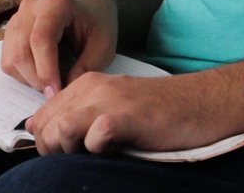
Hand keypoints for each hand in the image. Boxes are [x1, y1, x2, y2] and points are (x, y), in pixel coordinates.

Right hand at [1, 0, 117, 95]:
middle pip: (21, 51)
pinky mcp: (11, 30)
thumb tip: (64, 92)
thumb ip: (87, 67)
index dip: (46, 70)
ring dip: (29, 79)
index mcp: (55, 4)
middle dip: (37, 79)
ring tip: (51, 82)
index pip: (41, 39)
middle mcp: (30, 7)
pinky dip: (22, 74)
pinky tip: (41, 73)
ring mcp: (17, 17)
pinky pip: (8, 59)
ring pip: (11, 58)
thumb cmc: (97, 22)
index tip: (56, 93)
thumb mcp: (104, 44)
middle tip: (57, 92)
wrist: (88, 4)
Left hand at [26, 70, 231, 154]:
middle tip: (78, 159)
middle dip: (54, 150)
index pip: (42, 116)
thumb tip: (43, 134)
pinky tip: (113, 149)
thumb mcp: (112, 108)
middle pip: (47, 125)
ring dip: (70, 150)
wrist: (201, 102)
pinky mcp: (128, 115)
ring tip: (92, 155)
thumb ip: (80, 117)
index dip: (46, 141)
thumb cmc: (159, 113)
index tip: (64, 154)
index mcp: (85, 85)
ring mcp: (110, 99)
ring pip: (63, 127)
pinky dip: (98, 149)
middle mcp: (92, 87)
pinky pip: (96, 135)